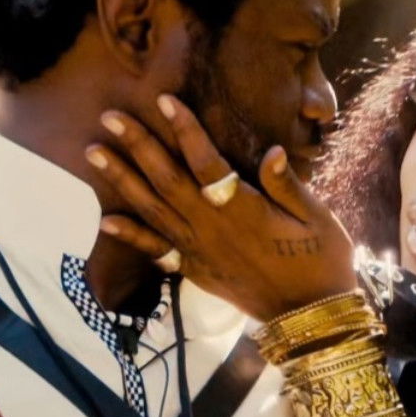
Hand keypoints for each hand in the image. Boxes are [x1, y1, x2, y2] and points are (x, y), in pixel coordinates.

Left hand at [89, 94, 357, 320]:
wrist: (311, 316)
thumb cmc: (322, 260)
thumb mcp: (317, 219)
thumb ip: (287, 185)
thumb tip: (272, 151)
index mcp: (244, 210)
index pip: (206, 162)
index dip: (185, 129)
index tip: (164, 99)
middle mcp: (212, 228)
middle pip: (167, 180)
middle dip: (138, 145)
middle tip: (110, 117)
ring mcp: (199, 251)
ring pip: (152, 209)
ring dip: (122, 179)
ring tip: (94, 152)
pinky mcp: (195, 270)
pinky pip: (156, 251)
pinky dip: (130, 236)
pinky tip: (104, 220)